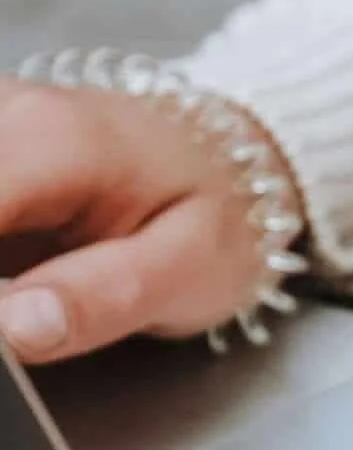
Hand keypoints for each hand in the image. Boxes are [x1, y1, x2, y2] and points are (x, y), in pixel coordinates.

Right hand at [0, 78, 276, 361]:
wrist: (231, 158)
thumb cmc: (216, 213)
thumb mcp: (190, 270)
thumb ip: (100, 300)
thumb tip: (14, 331)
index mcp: (52, 140)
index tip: (8, 338)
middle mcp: (1, 111)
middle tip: (27, 321)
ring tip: (37, 295)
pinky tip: (18, 283)